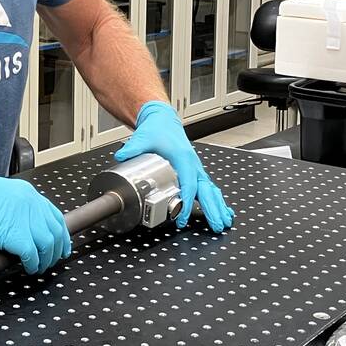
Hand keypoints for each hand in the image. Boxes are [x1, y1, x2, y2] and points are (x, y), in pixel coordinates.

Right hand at [0, 159, 71, 273]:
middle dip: (56, 250)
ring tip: (37, 267)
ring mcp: (22, 217)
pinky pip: (32, 254)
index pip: (54, 215)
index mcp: (26, 192)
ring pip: (48, 244)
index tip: (59, 245)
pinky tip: (27, 267)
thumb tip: (22, 228)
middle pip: (55, 231)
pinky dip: (32, 264)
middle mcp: (28, 202)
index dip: (60, 234)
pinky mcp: (12, 232)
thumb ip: (14, 209)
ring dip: (45, 260)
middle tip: (50, 261)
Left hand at [115, 101, 234, 231]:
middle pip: (206, 190)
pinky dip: (216, 199)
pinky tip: (223, 210)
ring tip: (224, 222)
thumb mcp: (143, 138)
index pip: (189, 185)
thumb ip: (132, 148)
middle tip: (217, 225)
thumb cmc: (157, 129)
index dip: (187, 202)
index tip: (183, 217)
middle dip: (212, 209)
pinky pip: (208, 187)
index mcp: (183, 158)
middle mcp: (193, 164)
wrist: (163, 120)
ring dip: (218, 206)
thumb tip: (122, 156)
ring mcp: (195, 168)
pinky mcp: (194, 171)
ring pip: (210, 190)